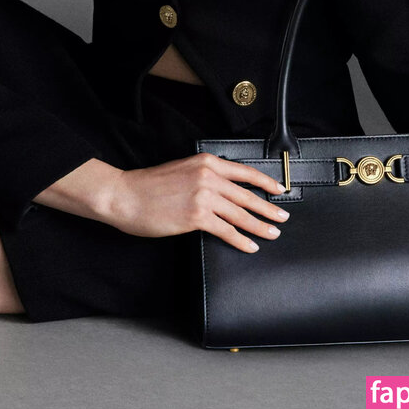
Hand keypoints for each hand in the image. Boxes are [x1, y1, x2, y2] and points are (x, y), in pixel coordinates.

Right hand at [104, 152, 289, 252]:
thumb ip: (204, 176)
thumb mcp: (182, 170)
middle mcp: (208, 176)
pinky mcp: (196, 216)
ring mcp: (203, 196)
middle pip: (247, 195)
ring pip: (240, 214)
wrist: (126, 195)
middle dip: (268, 208)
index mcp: (206, 162)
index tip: (280, 190)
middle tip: (282, 218)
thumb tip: (225, 190)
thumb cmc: (150, 186)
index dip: (266, 182)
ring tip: (272, 234)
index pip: (244, 172)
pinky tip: (249, 246)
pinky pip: (226, 230)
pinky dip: (241, 240)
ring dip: (260, 226)